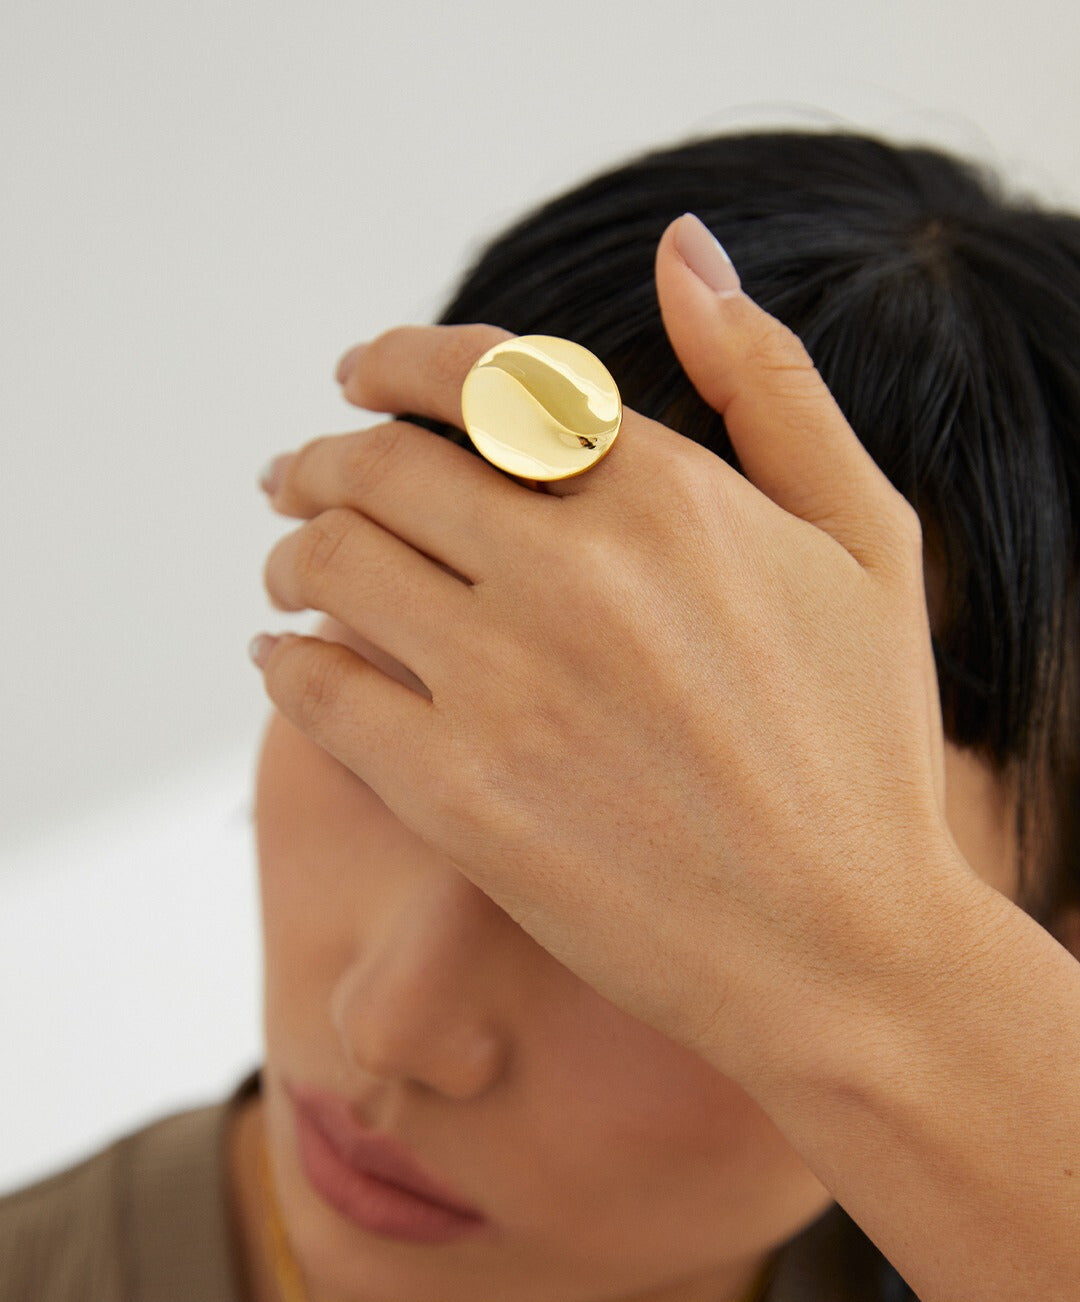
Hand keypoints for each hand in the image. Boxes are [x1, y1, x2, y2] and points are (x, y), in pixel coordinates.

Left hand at [255, 215, 961, 1087]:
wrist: (841, 950)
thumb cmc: (865, 744)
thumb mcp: (867, 540)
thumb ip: (772, 385)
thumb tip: (686, 248)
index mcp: (667, 495)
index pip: (477, 378)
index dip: (393, 362)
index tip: (353, 374)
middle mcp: (573, 574)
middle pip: (379, 466)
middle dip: (320, 457)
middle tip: (293, 474)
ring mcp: (505, 689)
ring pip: (331, 565)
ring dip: (293, 550)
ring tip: (291, 564)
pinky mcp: (458, 800)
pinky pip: (317, 692)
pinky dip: (282, 660)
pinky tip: (284, 657)